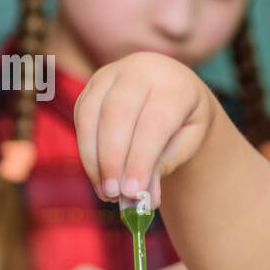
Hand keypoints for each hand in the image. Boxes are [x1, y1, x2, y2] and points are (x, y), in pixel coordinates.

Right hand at [74, 51, 217, 206]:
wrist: (173, 84)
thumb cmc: (184, 118)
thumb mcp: (188, 141)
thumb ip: (165, 164)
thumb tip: (144, 198)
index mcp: (173, 84)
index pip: (153, 124)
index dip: (141, 160)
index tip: (134, 192)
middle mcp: (140, 71)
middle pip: (117, 115)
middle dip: (112, 160)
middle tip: (114, 194)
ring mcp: (111, 73)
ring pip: (91, 115)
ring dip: (93, 158)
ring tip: (106, 191)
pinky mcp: (92, 83)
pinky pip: (81, 116)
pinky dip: (86, 149)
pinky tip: (98, 175)